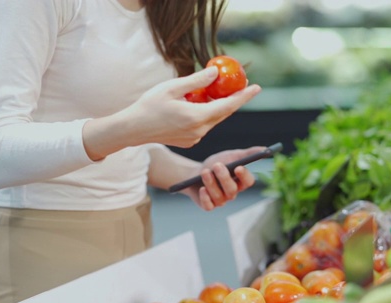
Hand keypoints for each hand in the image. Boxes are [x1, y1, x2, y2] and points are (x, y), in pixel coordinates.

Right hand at [82, 67, 260, 160]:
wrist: (133, 129)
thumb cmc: (149, 105)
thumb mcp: (173, 87)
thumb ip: (197, 81)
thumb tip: (216, 73)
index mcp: (196, 117)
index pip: (228, 106)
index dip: (244, 97)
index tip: (257, 88)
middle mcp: (199, 131)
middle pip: (223, 114)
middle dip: (234, 100)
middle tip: (242, 85)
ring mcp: (194, 138)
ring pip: (213, 120)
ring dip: (217, 107)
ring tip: (216, 92)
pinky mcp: (189, 141)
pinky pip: (203, 126)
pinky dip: (205, 115)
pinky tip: (198, 105)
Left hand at [184, 147, 263, 210]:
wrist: (195, 173)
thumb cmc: (216, 164)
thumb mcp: (231, 156)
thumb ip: (248, 153)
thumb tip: (265, 148)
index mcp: (240, 182)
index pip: (248, 182)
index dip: (244, 176)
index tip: (238, 167)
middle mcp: (232, 193)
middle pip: (232, 189)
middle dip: (224, 177)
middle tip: (217, 165)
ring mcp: (220, 200)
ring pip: (219, 196)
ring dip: (211, 183)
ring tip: (204, 172)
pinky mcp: (208, 206)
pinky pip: (208, 206)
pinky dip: (205, 198)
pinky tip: (202, 189)